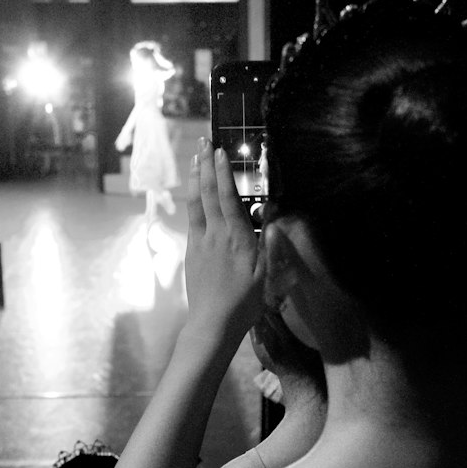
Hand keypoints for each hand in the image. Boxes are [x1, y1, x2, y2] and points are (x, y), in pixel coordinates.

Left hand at [183, 139, 263, 339]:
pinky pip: (192, 219)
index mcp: (236, 239)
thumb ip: (269, 245)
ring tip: (194, 158)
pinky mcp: (192, 252)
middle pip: (207, 193)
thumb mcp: (266, 276)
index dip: (223, 173)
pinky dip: (192, 200)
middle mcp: (215, 235)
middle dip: (204, 166)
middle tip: (203, 143)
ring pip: (195, 203)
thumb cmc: (244, 303)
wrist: (212, 324)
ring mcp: (200, 243)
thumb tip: (274, 218)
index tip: (220, 151)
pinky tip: (193, 193)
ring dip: (194, 178)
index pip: (227, 198)